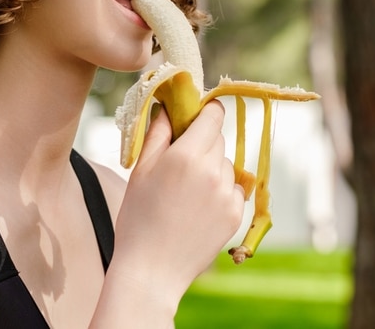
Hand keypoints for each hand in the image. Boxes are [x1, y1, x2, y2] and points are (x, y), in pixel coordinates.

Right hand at [109, 100, 244, 305]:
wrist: (152, 270)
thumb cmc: (138, 217)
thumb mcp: (141, 170)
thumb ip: (158, 132)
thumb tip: (169, 105)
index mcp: (187, 155)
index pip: (214, 115)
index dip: (203, 113)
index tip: (192, 119)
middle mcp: (214, 171)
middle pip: (218, 138)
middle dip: (202, 142)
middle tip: (179, 163)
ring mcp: (228, 195)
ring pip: (226, 164)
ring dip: (211, 168)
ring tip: (186, 193)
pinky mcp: (236, 214)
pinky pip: (233, 189)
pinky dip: (219, 191)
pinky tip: (197, 208)